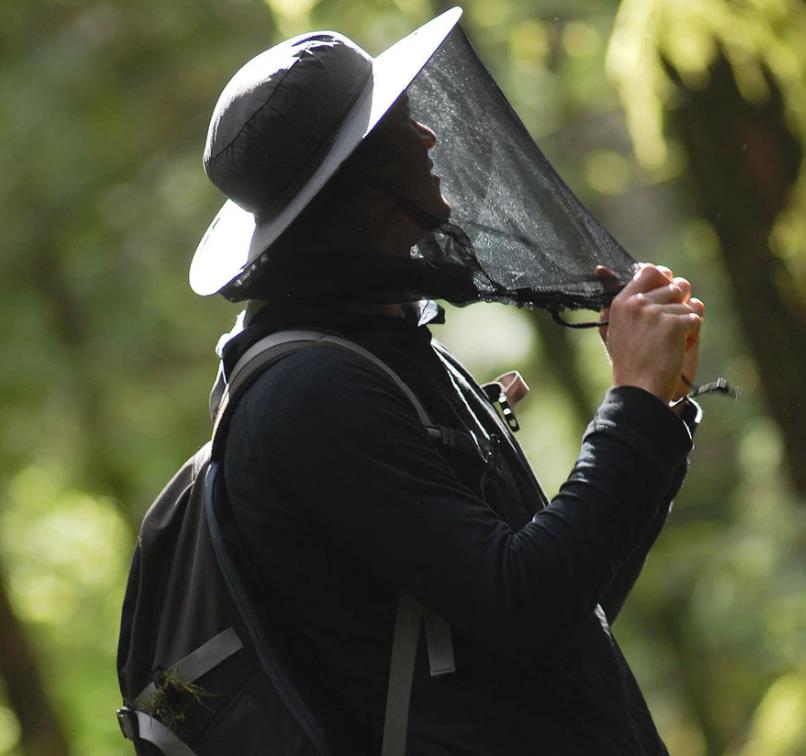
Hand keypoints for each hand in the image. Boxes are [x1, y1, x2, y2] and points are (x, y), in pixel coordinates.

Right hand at [595, 264, 703, 403]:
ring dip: (685, 323)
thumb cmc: (629, 363)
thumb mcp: (614, 328)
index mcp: (621, 302)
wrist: (639, 389)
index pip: (649, 270)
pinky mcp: (673, 324)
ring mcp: (655, 312)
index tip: (665, 295)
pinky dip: (691, 336)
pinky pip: (695, 319)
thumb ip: (617, 301)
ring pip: (689, 304)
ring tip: (670, 342)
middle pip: (676, 285)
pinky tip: (677, 349)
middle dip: (679, 305)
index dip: (664, 279)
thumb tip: (601, 269)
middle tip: (667, 328)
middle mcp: (637, 303)